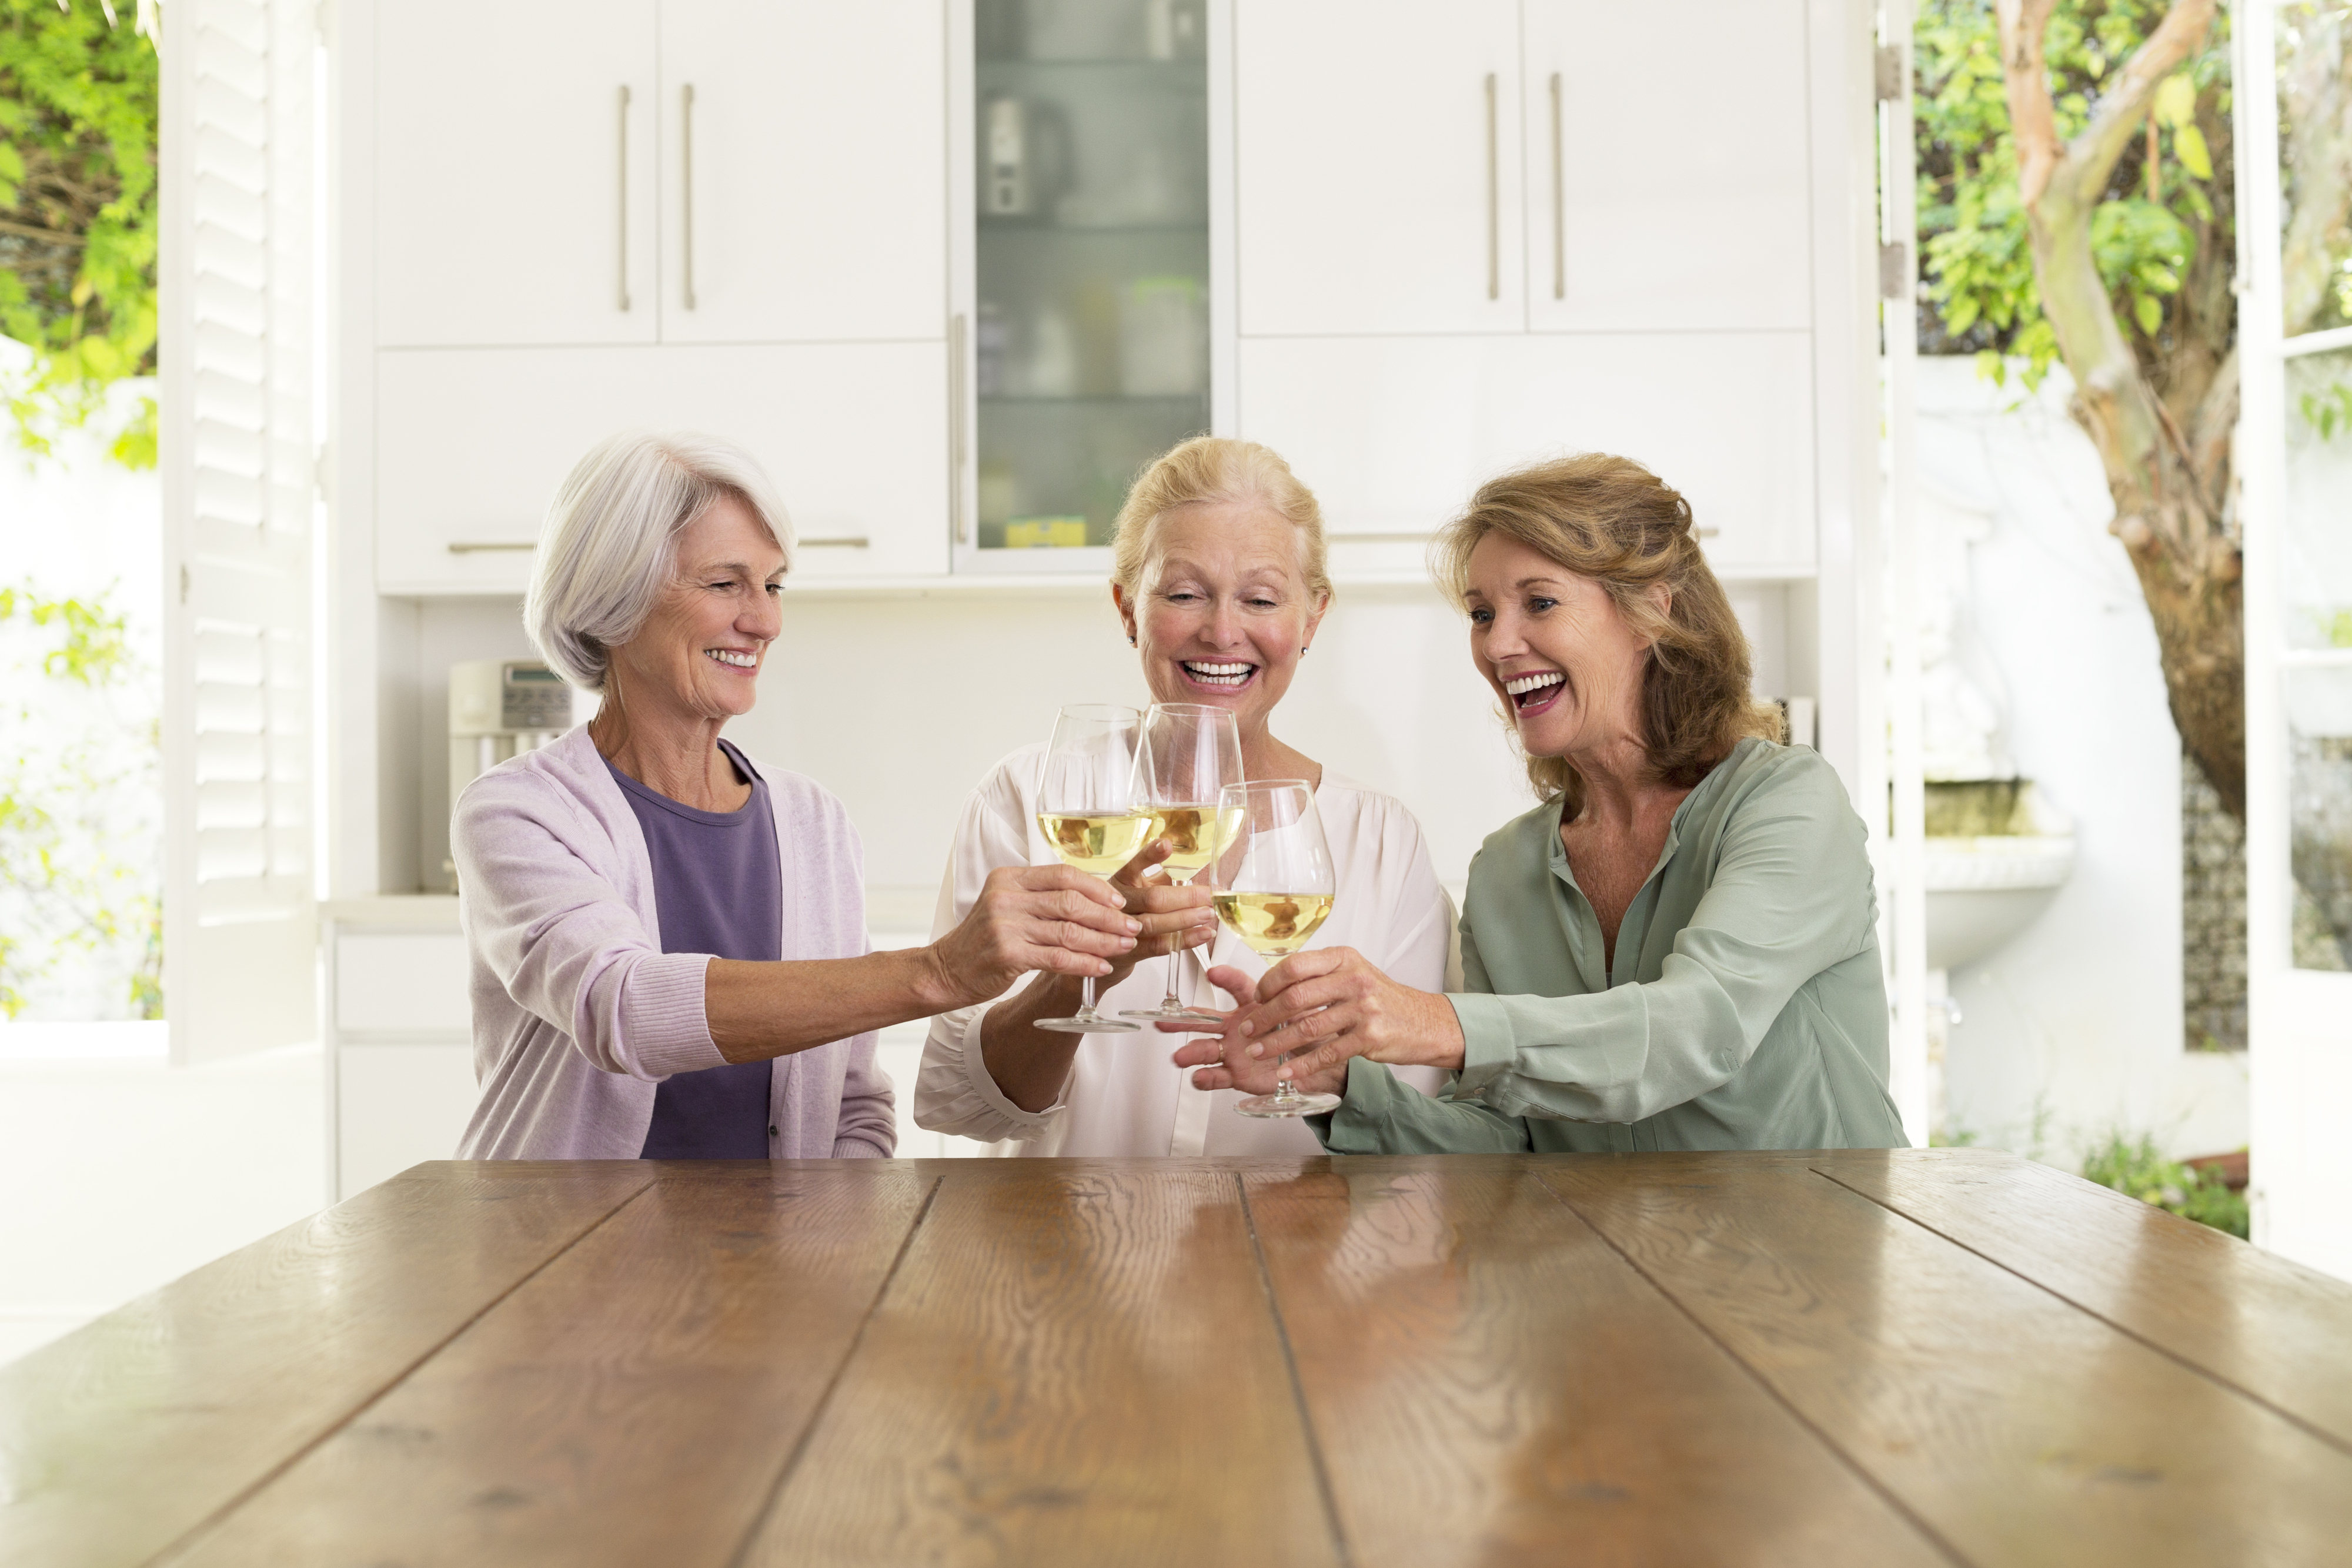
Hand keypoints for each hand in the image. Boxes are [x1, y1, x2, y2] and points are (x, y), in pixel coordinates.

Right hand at [925, 864, 1140, 1008]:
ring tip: (1124, 946)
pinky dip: (1084, 963)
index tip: (1119, 901)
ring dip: (1102, 940)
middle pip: (1070, 901)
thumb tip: (1092, 898)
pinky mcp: (1007, 955)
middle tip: (1131, 926)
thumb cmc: (983, 940)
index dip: (1096, 887)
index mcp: (1008, 879)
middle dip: (1107, 915)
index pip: (1063, 874)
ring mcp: (1005, 926)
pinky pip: (1057, 958)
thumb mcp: (1006, 905)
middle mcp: (1006, 897)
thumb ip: (1040, 897)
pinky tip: (1101, 968)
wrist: (945, 970)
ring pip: (1068, 930)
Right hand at [1097, 836, 1217, 991]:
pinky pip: (1160, 946)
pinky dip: (1186, 940)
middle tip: (1208, 895)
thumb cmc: (1129, 912)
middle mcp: (1118, 904)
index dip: (1150, 855)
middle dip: (1185, 897)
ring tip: (1208, 915)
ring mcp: (1121, 929)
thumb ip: (1162, 880)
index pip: (1134, 865)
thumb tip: (1196, 876)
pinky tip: (1203, 933)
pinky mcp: (1129, 951)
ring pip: (1155, 923)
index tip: (1166, 844)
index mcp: (1121, 882)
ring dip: (1185, 919)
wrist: (1103, 948)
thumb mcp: (1139, 889)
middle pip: (1152, 899)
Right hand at [1161, 966, 1347, 1097]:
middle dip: (1184, 1020)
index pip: (1237, 986)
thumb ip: (1291, 998)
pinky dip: (1206, 1078)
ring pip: (1205, 1050)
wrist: (1314, 1065)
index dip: (1225, 979)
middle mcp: (1238, 1026)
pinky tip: (1197, 1077)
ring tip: (1180, 1057)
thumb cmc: (1306, 1034)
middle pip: (1205, 1020)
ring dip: (1191, 1052)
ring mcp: (1234, 1050)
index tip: (1213, 972)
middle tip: (1166, 1021)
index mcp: (1253, 1005)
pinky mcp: (1237, 1074)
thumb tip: (1291, 983)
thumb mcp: (1303, 1010)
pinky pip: (1217, 1076)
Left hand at [1219, 947, 1464, 1086]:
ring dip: (1276, 1043)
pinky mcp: (1370, 1037)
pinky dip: (1302, 1065)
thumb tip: (1272, 988)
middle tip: (1246, 1031)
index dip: (1268, 984)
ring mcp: (1363, 1009)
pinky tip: (1285, 1073)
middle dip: (1264, 1017)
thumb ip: (1319, 976)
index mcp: (1344, 958)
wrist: (1423, 1021)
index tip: (1255, 999)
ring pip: (1307, 1028)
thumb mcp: (1353, 973)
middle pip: (1295, 997)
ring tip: (1257, 1053)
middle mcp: (1354, 979)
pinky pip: (1327, 1053)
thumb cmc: (1381, 998)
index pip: (1295, 966)